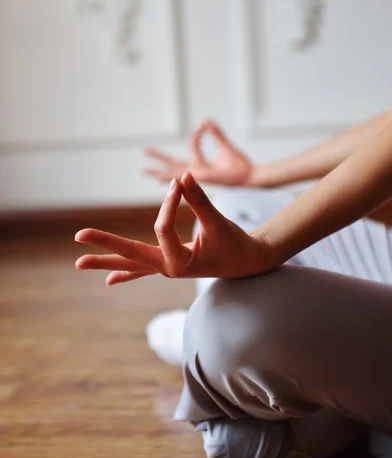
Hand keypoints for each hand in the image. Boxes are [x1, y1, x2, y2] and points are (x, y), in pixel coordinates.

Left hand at [75, 172, 272, 284]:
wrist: (246, 262)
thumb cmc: (235, 243)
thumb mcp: (217, 221)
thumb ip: (199, 200)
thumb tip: (183, 176)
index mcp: (181, 263)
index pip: (163, 228)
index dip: (170, 203)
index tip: (179, 183)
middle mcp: (169, 269)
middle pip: (130, 255)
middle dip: (105, 245)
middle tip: (78, 236)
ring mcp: (166, 269)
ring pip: (131, 264)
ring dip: (107, 261)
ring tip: (80, 263)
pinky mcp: (168, 265)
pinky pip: (142, 270)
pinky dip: (126, 272)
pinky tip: (109, 280)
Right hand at [143, 119, 252, 185]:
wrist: (250, 176)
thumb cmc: (241, 166)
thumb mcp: (225, 146)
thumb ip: (216, 134)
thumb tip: (207, 120)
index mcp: (201, 166)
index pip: (191, 150)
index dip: (196, 136)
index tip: (203, 126)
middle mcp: (196, 172)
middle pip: (173, 165)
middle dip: (159, 159)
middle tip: (144, 152)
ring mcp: (197, 176)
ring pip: (174, 171)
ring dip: (159, 170)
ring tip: (143, 171)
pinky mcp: (201, 177)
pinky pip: (183, 174)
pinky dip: (170, 177)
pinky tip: (158, 180)